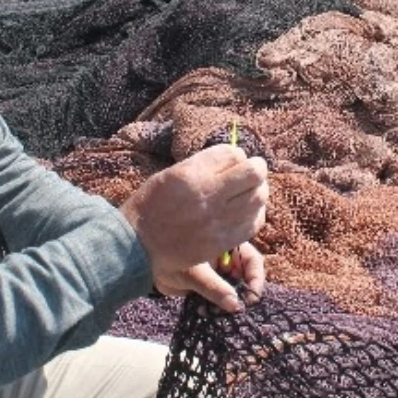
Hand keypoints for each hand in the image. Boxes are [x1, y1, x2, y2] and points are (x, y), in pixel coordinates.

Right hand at [120, 144, 267, 308]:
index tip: (232, 161)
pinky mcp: (221, 241)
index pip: (233, 153)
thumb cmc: (152, 205)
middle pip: (253, 174)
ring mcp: (217, 220)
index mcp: (192, 173)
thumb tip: (236, 158)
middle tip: (252, 173)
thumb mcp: (172, 174)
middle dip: (256, 169)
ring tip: (249, 193)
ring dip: (259, 191)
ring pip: (258, 198)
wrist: (138, 244)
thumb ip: (204, 165)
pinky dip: (255, 214)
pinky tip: (247, 212)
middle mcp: (207, 195)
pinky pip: (253, 223)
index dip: (237, 155)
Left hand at [153, 242, 265, 312]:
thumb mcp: (193, 272)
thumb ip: (215, 288)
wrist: (141, 260)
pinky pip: (216, 299)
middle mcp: (223, 259)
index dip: (256, 277)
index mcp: (225, 245)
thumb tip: (236, 305)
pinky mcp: (204, 285)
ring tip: (213, 312)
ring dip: (225, 304)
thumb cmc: (167, 255)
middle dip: (240, 295)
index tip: (252, 297)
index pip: (252, 260)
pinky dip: (213, 308)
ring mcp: (215, 272)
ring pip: (231, 291)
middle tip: (234, 310)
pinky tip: (202, 311)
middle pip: (244, 278)